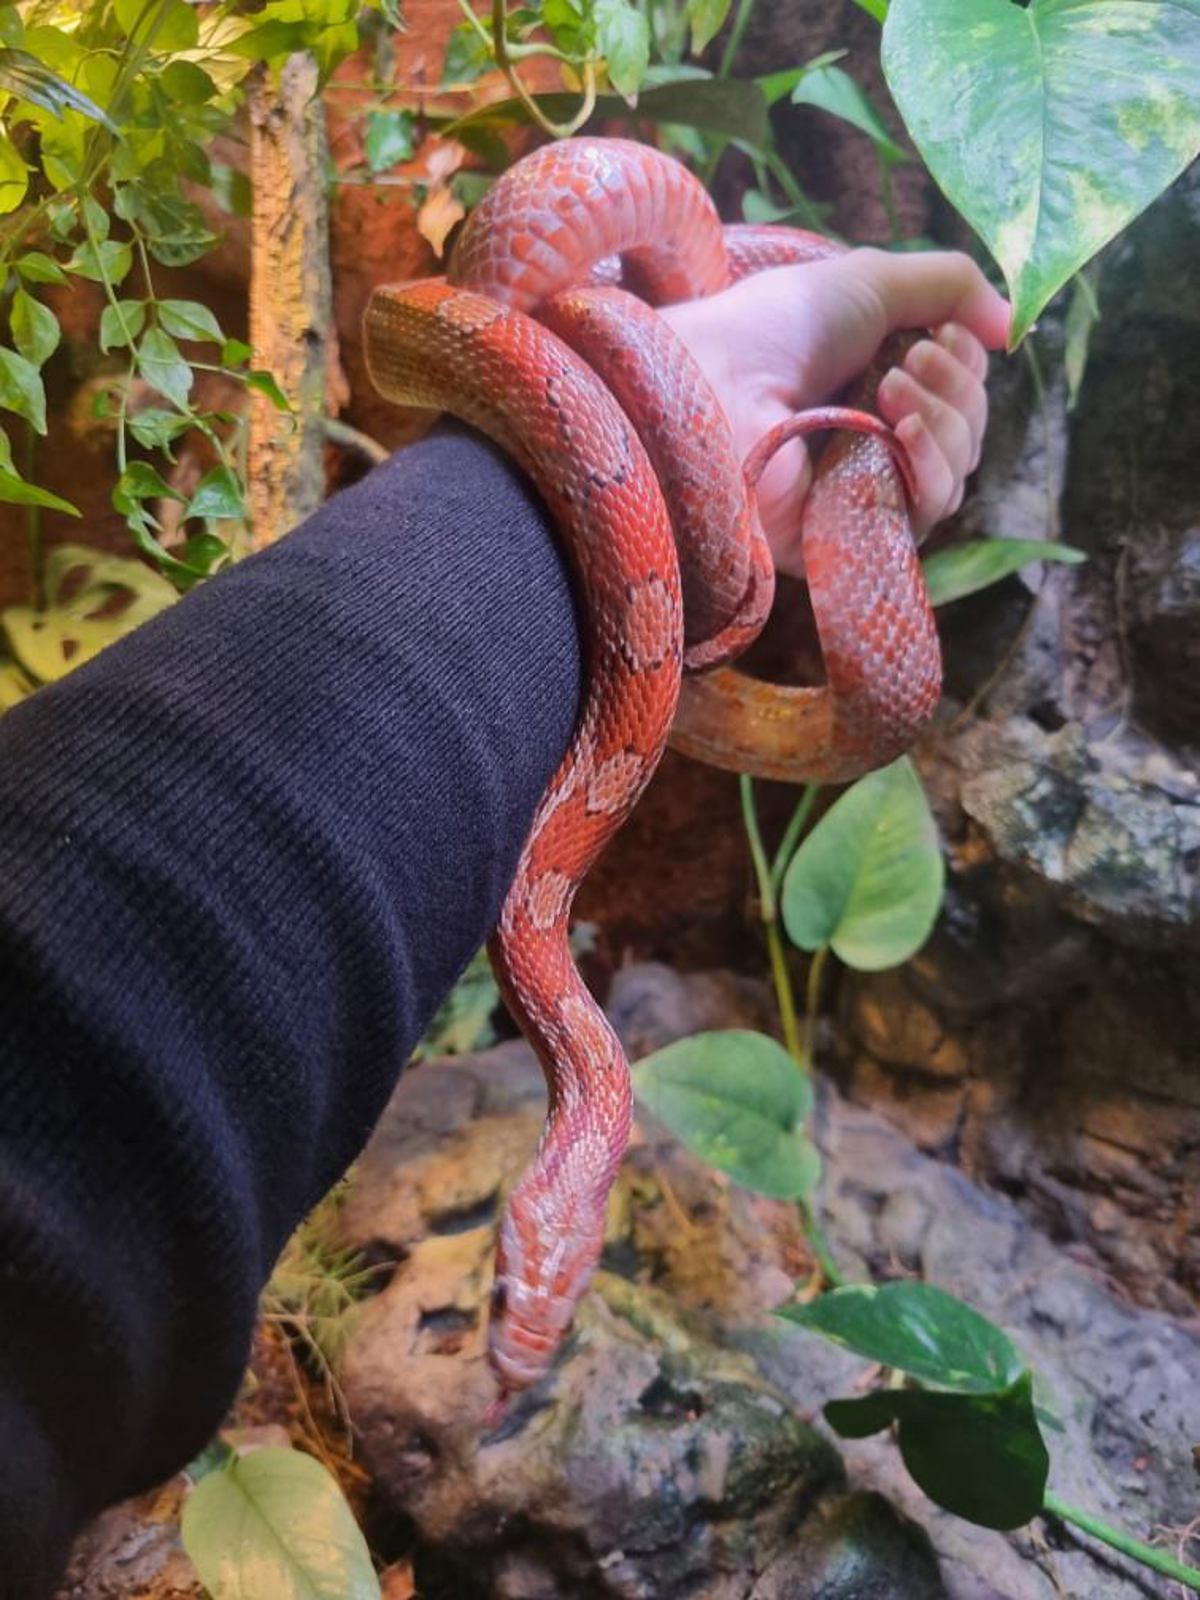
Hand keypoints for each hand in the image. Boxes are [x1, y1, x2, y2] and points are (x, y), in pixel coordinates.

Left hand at [659, 248, 1010, 576]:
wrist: (713, 380)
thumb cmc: (774, 326)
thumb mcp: (871, 281)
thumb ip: (948, 287)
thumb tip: (1014, 326)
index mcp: (872, 386)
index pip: (959, 390)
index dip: (965, 360)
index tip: (936, 333)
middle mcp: (869, 441)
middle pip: (968, 431)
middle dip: (957, 387)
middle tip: (908, 360)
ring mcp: (859, 493)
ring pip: (957, 473)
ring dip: (945, 421)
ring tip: (889, 389)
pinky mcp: (846, 539)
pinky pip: (927, 515)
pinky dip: (933, 468)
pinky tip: (900, 433)